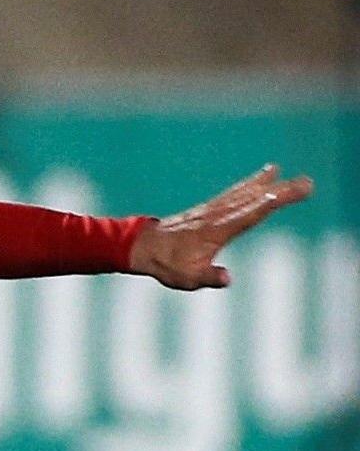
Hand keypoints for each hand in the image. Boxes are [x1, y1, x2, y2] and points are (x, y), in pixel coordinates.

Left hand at [129, 164, 312, 290]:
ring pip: (244, 193)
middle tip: (307, 182)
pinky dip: (250, 184)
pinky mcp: (209, 209)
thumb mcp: (186, 278)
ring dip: (266, 183)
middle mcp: (217, 216)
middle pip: (253, 200)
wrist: (142, 247)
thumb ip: (209, 277)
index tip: (287, 192)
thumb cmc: (166, 265)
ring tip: (284, 172)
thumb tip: (227, 279)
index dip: (269, 203)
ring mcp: (212, 210)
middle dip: (280, 191)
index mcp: (216, 231)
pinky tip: (262, 178)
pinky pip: (234, 193)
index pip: (249, 215)